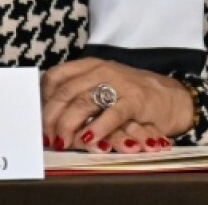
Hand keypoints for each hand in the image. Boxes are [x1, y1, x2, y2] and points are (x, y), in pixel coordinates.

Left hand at [40, 58, 194, 152]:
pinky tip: (89, 139)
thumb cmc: (130, 95)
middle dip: (50, 118)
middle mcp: (102, 70)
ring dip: (68, 125)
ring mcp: (120, 83)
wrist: (171, 97)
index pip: (55, 77)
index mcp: (90, 66)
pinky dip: (98, 128)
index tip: (37, 120)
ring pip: (84, 102)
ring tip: (61, 142)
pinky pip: (112, 113)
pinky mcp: (136, 100)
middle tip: (45, 139)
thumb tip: (46, 118)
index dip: (42, 100)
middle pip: (65, 92)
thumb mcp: (102, 87)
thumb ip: (78, 95)